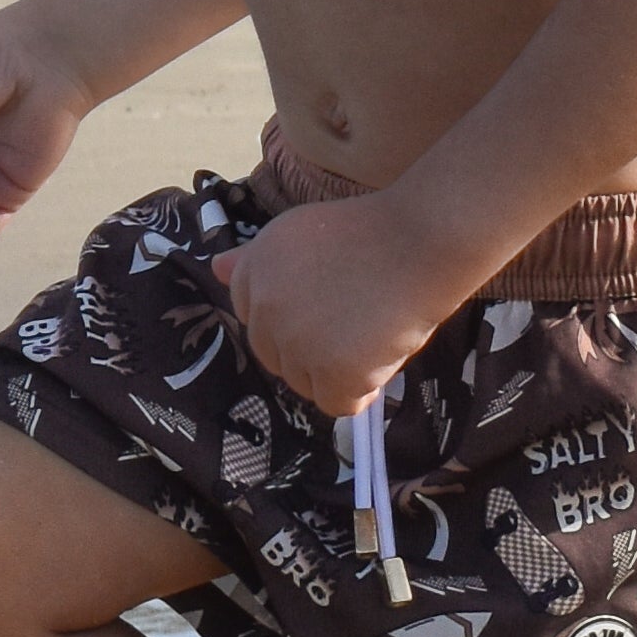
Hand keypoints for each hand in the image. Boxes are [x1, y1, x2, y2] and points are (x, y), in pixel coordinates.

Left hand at [211, 195, 463, 418]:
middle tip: (353, 322)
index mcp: (254, 270)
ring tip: (371, 335)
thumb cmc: (370, 231)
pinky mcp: (334, 373)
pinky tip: (380, 361)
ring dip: (334, 373)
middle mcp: (265, 308)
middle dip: (310, 350)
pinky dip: (360, 392)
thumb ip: (256, 258)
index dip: (292, 317)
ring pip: (305, 384)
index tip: (323, 307)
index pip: (253, 317)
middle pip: (276, 357)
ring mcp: (298, 344)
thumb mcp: (301, 231)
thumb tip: (216, 269)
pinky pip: (337, 405)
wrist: (421, 240)